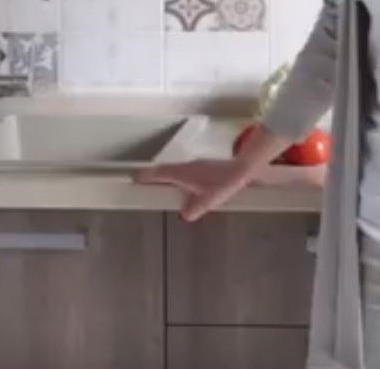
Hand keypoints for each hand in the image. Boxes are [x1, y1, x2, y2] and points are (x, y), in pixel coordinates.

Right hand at [133, 159, 252, 221]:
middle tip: (145, 182)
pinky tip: (188, 188)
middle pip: (166, 170)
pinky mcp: (206, 167)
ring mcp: (197, 164)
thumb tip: (184, 215)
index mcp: (183, 173)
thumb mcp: (207, 201)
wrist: (244, 168)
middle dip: (155, 176)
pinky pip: (188, 172)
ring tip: (163, 187)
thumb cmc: (225, 182)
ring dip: (169, 177)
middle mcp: (187, 166)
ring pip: (177, 171)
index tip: (135, 178)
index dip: (146, 176)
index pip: (159, 173)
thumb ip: (193, 209)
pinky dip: (182, 179)